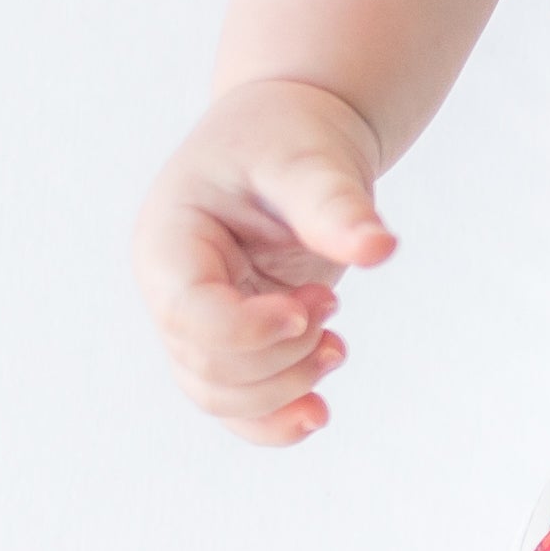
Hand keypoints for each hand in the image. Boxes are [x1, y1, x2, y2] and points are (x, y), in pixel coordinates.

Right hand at [132, 77, 397, 444]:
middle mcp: (172, 288)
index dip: (249, 330)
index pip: (189, 314)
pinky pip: (238, 402)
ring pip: (220, 395)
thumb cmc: (289, 134)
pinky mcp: (233, 338)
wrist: (292, 133)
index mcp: (169, 241)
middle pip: (206, 366)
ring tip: (336, 346)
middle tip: (330, 304)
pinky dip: (275, 418)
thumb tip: (379, 248)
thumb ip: (335, 205)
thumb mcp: (310, 159)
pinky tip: (317, 411)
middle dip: (280, 356)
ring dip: (285, 388)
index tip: (312, 308)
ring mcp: (199, 319)